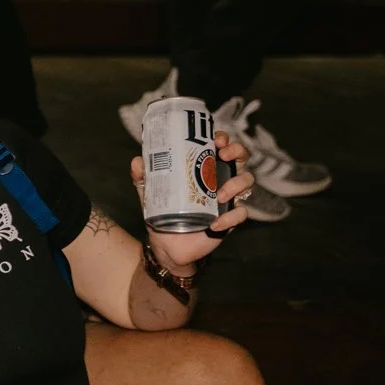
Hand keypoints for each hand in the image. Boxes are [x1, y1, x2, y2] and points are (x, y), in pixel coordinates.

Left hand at [128, 128, 253, 268]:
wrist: (166, 245)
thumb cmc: (162, 212)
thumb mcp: (150, 192)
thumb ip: (143, 177)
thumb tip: (137, 161)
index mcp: (204, 169)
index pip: (222, 147)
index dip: (224, 139)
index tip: (216, 140)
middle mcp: (221, 180)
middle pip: (242, 159)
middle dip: (238, 152)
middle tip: (223, 155)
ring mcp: (228, 199)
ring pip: (247, 183)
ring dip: (236, 185)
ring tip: (220, 196)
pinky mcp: (230, 220)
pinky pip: (240, 215)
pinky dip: (230, 219)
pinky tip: (213, 224)